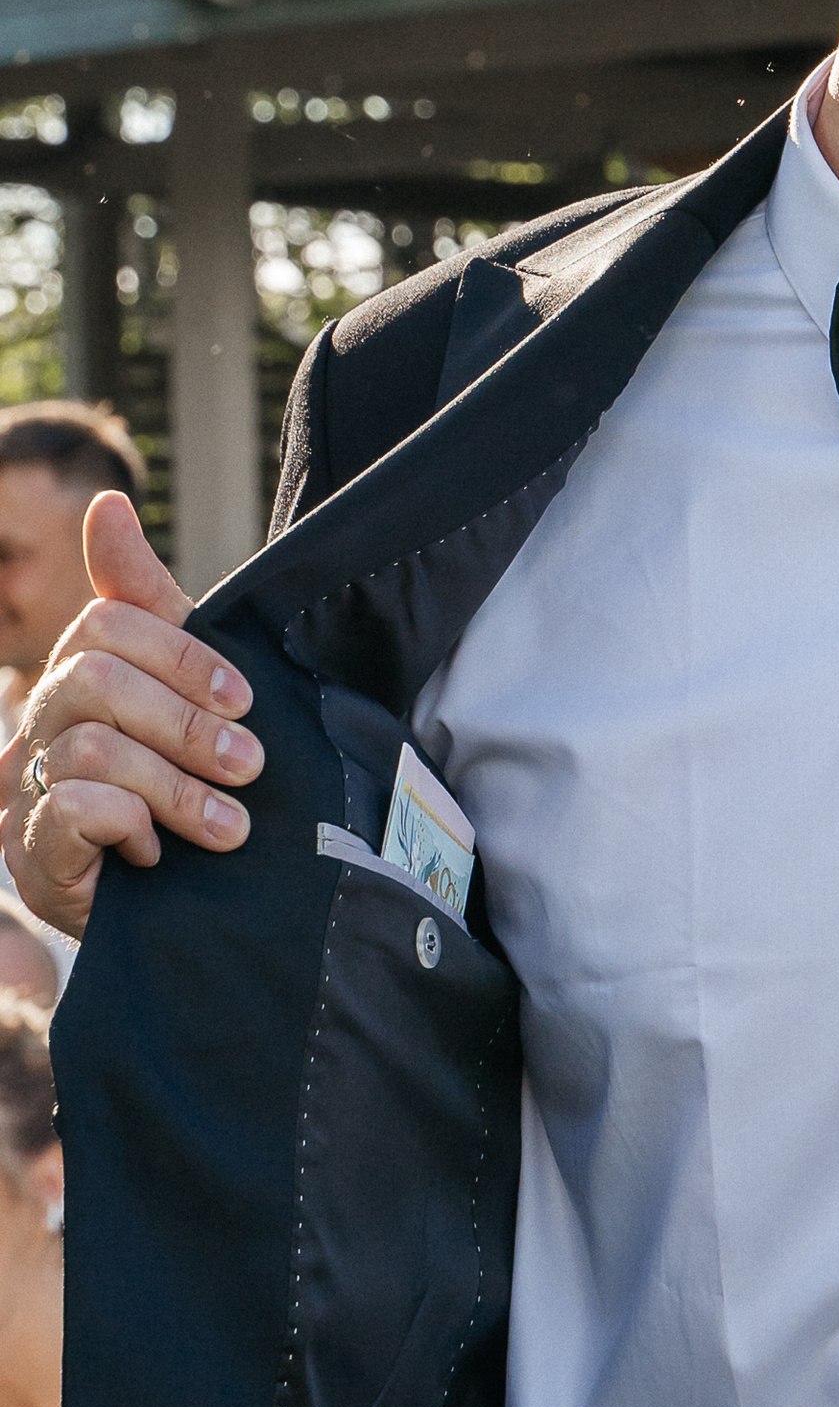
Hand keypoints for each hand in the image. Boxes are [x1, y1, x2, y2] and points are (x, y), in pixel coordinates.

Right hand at [2, 495, 263, 937]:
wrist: (189, 905)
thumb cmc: (189, 786)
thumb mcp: (189, 693)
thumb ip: (152, 602)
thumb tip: (107, 501)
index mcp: (77, 675)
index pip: (107, 622)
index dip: (182, 655)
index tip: (245, 700)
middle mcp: (36, 725)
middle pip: (96, 680)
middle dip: (185, 723)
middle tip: (248, 766)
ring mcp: (21, 791)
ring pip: (88, 748)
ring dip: (175, 786)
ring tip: (228, 826)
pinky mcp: (29, 856)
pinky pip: (69, 809)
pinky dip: (130, 825)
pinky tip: (160, 854)